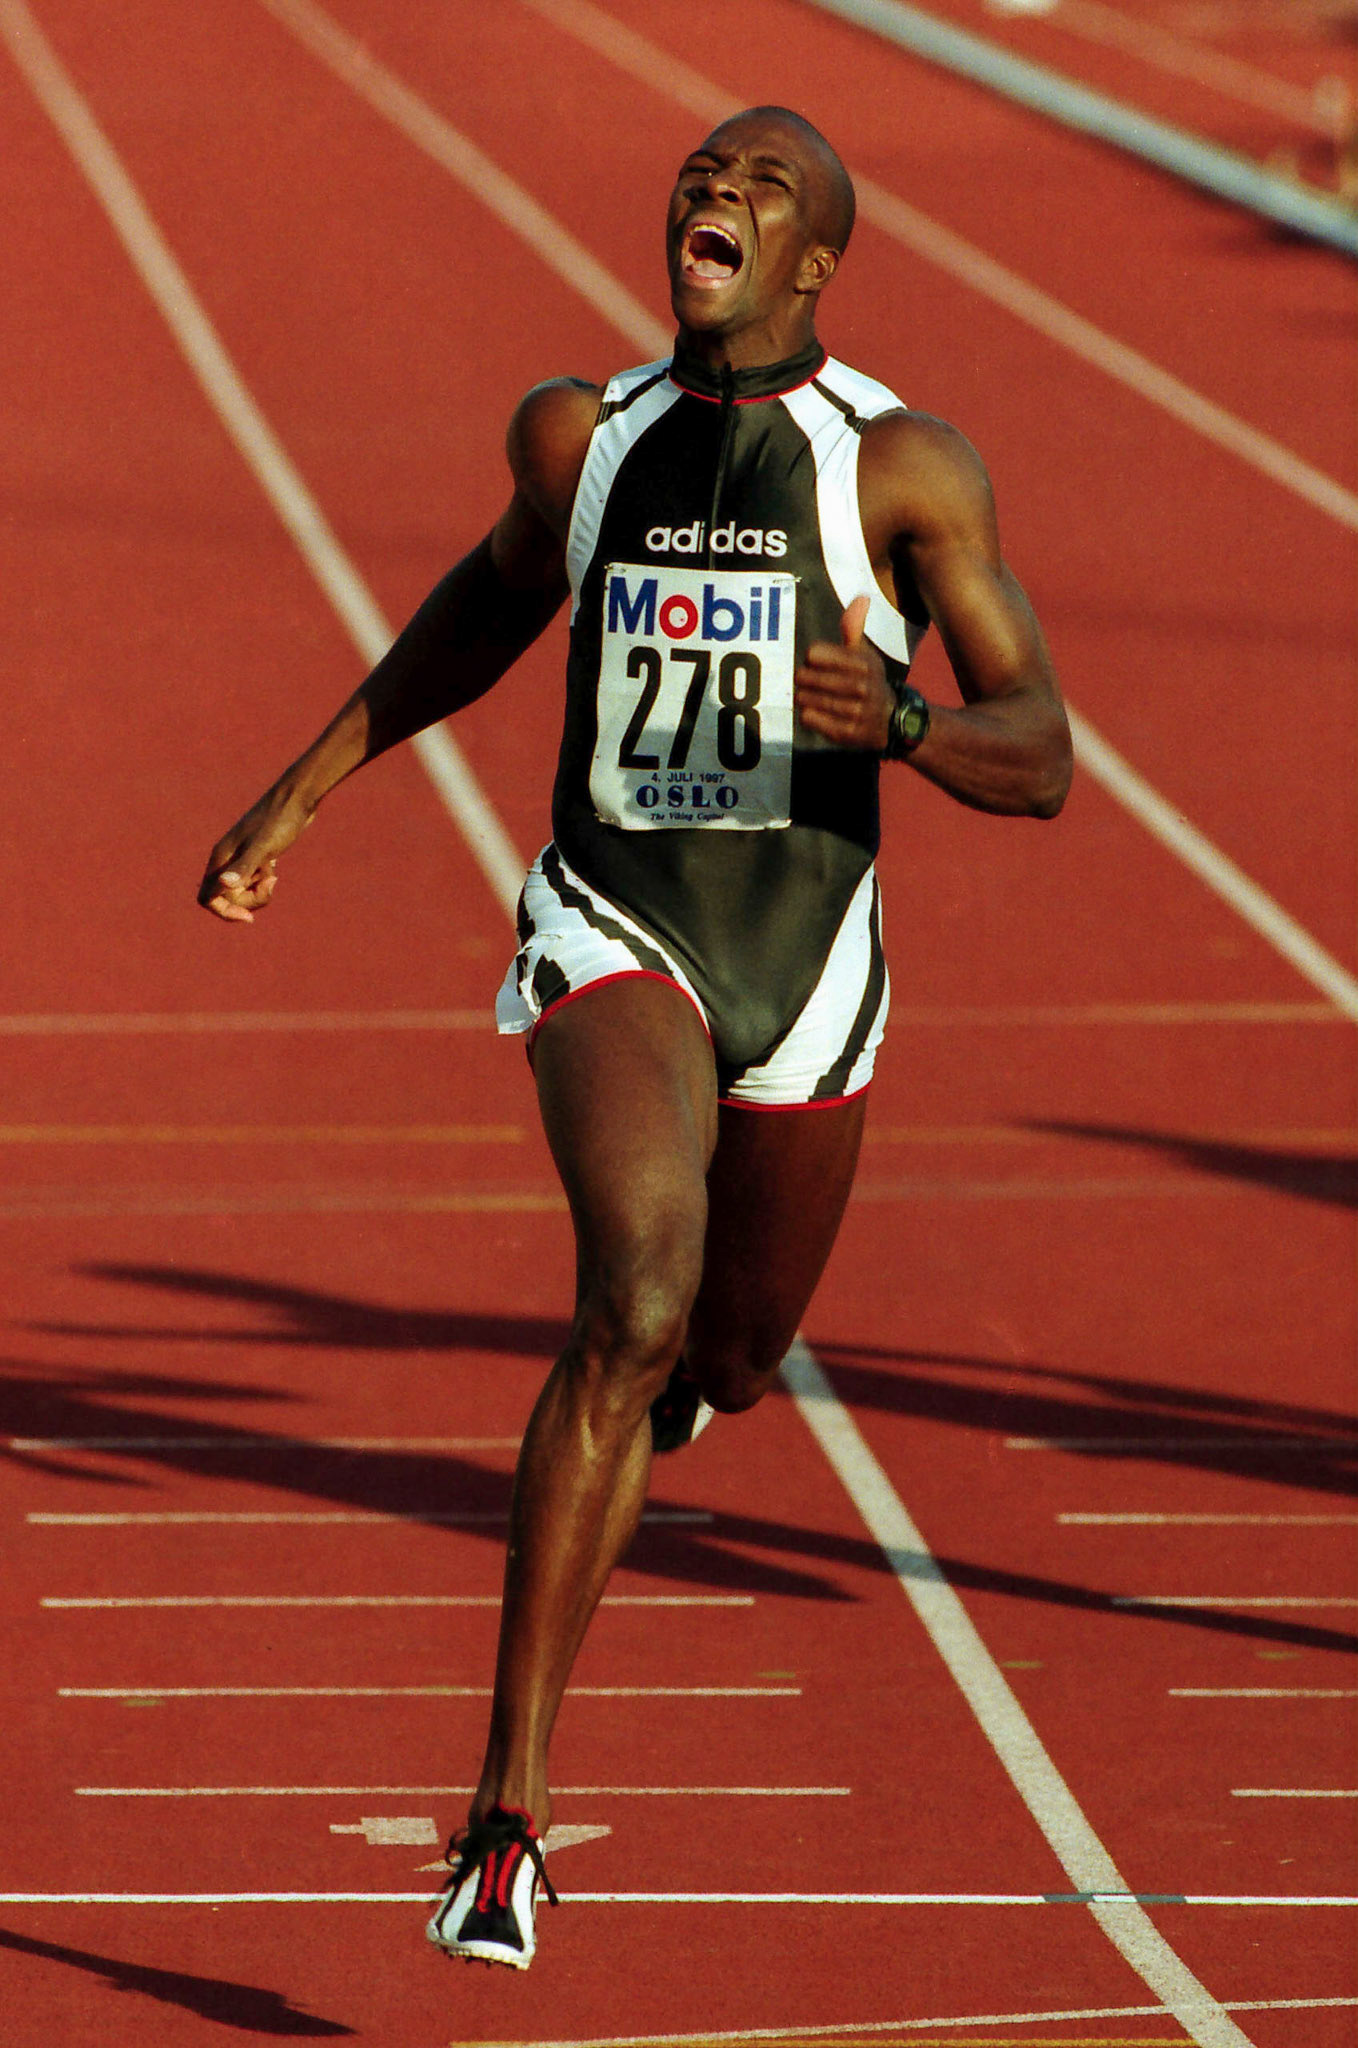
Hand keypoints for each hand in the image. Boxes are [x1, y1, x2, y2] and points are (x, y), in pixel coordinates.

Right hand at [197, 788, 313, 923]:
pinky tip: (274, 865)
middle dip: (250, 900)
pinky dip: (264, 881)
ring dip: (259, 891)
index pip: (208, 898)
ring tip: (273, 873)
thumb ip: (243, 867)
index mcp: (221, 859)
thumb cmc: (280, 820)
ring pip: (242, 890)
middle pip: (228, 898)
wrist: (296, 799)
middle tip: (271, 884)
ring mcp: (240, 858)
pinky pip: (253, 881)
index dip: (225, 912)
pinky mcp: (255, 856)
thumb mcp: (264, 848)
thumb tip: (224, 884)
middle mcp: (226, 860)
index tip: (248, 916)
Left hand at [793, 594, 894, 750]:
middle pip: (805, 677)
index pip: (813, 653)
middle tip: (813, 684)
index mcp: (862, 663)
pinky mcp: (845, 733)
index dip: (812, 659)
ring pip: (805, 698)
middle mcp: (860, 687)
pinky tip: (821, 713)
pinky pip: (809, 719)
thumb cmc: (871, 682)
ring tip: (816, 698)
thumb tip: (861, 597)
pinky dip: (810, 716)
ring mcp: (853, 711)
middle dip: (805, 680)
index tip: (819, 664)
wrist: (893, 723)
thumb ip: (854, 627)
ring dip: (806, 698)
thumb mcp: (865, 655)